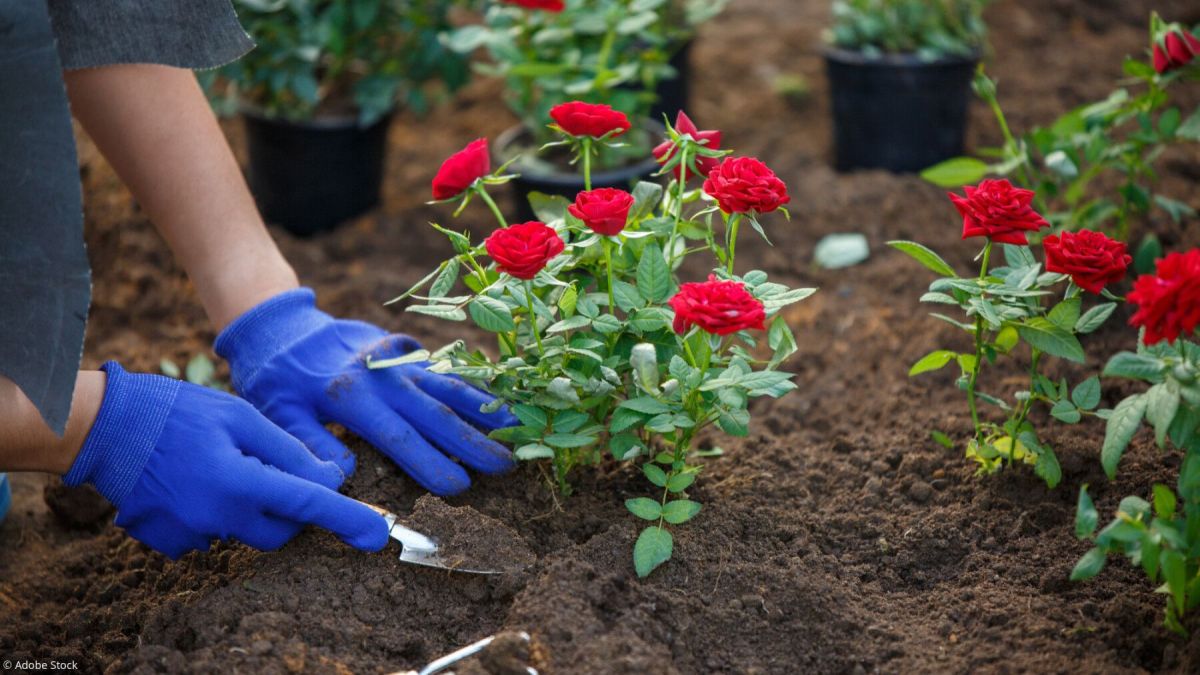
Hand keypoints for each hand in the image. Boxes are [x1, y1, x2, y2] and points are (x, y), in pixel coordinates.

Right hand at [64, 362, 387, 558]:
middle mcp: (217, 517)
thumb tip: (330, 478)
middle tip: (272, 469)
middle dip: (291, 509)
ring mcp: (190, 535)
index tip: (378, 535)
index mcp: (238, 482)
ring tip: (219, 464)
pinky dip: (216, 512)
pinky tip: (194, 481)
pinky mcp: (169, 542)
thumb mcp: (240, 416)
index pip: (308, 506)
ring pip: (245, 531)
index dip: (348, 519)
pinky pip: (211, 534)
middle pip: (281, 532)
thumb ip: (287, 451)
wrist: (104, 427)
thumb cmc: (176, 411)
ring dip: (249, 505)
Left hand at [214, 289, 515, 495]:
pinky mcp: (404, 350)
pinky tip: (495, 397)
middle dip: (473, 442)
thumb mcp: (277, 413)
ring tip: (515, 427)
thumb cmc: (276, 378)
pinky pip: (443, 369)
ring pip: (447, 387)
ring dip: (483, 408)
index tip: (459, 488)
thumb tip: (341, 477)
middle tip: (507, 466)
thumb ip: (308, 444)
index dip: (430, 463)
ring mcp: (397, 360)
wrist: (282, 325)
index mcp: (351, 397)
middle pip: (435, 413)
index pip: (399, 437)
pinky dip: (471, 385)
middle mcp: (383, 376)